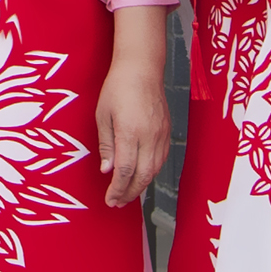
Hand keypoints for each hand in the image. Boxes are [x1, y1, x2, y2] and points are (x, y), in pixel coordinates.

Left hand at [95, 22, 172, 208]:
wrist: (142, 68)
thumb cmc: (117, 88)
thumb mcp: (103, 115)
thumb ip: (106, 144)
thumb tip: (107, 170)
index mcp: (130, 132)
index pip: (126, 170)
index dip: (118, 189)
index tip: (110, 200)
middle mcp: (150, 136)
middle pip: (143, 175)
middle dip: (129, 192)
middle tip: (117, 203)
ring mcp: (162, 134)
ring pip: (155, 169)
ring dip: (141, 185)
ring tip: (127, 193)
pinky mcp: (168, 131)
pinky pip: (162, 159)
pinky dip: (151, 172)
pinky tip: (141, 176)